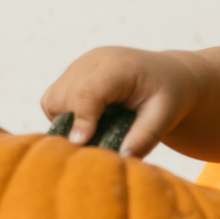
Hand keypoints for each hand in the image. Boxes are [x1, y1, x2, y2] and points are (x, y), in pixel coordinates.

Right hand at [41, 46, 201, 159]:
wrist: (166, 74)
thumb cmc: (168, 95)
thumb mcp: (165, 115)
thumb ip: (145, 136)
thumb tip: (121, 158)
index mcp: (119, 66)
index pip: (89, 91)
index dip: (82, 119)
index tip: (80, 144)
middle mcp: (93, 61)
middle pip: (65, 98)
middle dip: (78, 125)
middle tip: (105, 137)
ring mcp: (78, 65)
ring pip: (53, 101)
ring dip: (69, 121)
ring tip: (103, 124)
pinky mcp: (70, 74)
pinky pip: (52, 101)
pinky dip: (65, 116)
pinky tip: (93, 118)